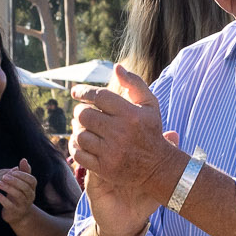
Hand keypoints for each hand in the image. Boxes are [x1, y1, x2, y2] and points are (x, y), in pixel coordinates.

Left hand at [0, 160, 42, 226]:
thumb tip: (24, 159)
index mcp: (32, 189)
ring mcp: (24, 205)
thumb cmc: (18, 195)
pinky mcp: (15, 212)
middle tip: (4, 176)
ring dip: (8, 188)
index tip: (13, 171)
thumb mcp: (21, 184)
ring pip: (18, 196)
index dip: (23, 175)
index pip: (32, 180)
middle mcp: (30, 197)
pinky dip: (3, 199)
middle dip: (15, 181)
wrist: (17, 214)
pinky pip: (10, 206)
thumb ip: (23, 172)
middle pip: (25, 188)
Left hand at [72, 66, 182, 235]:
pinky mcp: (104, 168)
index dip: (84, 92)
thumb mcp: (150, 105)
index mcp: (130, 115)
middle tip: (83, 112)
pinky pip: (79, 154)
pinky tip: (82, 142)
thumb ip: (134, 83)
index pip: (99, 96)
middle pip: (85, 115)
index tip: (76, 93)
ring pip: (80, 135)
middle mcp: (120, 133)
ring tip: (84, 128)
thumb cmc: (151, 131)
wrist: (158, 167)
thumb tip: (116, 67)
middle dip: (80, 111)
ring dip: (79, 129)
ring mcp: (111, 152)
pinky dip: (76, 147)